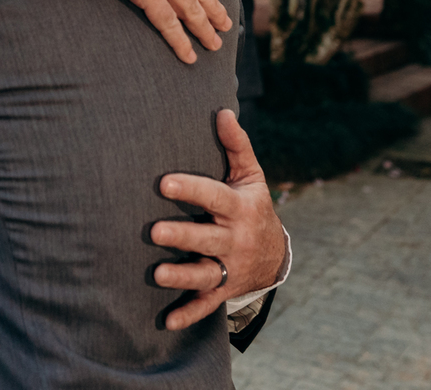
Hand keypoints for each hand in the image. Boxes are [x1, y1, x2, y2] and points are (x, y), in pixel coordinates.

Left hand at [150, 109, 285, 329]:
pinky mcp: (223, 289)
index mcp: (239, 208)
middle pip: (207, 239)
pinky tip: (166, 320)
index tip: (163, 182)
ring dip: (182, 277)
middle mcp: (235, 240)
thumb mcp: (251, 176)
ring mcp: (230, 267)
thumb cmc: (251, 205)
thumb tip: (221, 110)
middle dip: (182, 237)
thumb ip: (236, 146)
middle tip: (155, 231)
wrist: (275, 254)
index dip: (191, 189)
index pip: (214, 197)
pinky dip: (188, 314)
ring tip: (156, 274)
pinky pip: (206, 304)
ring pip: (205, 274)